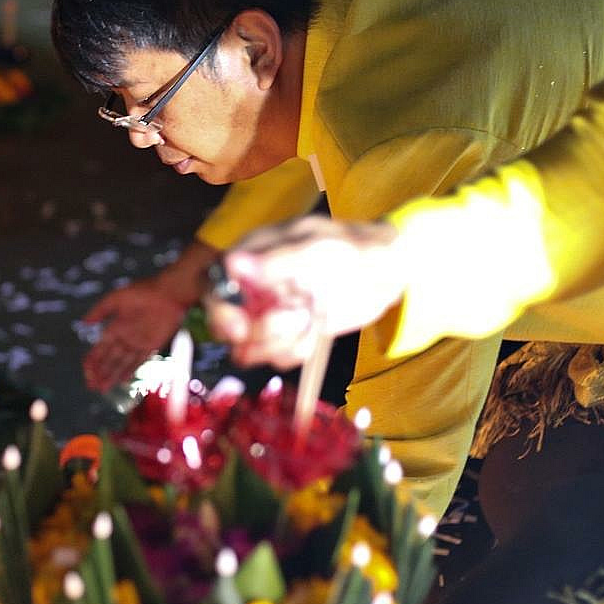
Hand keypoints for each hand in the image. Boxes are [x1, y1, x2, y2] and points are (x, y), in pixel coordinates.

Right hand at [79, 275, 192, 391]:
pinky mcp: (152, 346)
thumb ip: (99, 311)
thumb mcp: (116, 298)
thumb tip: (82, 322)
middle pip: (109, 359)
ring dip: (111, 376)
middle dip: (100, 373)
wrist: (168, 293)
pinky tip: (121, 381)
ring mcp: (138, 343)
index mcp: (114, 327)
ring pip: (122, 364)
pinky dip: (129, 371)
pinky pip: (139, 362)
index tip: (86, 370)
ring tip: (102, 388)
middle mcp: (124, 337)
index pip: (100, 348)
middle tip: (92, 386)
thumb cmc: (142, 292)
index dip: (93, 359)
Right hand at [206, 215, 406, 369]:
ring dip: (280, 342)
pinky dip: (295, 351)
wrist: (388, 271)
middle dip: (254, 332)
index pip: (215, 281)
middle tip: (288, 328)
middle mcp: (254, 284)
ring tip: (311, 323)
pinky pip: (275, 354)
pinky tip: (314, 335)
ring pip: (250, 343)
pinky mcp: (288, 332)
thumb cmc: (354, 249)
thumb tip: (232, 263)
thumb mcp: (318, 250)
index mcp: (253, 253)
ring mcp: (270, 310)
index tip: (241, 327)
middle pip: (225, 319)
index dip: (219, 308)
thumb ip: (276, 260)